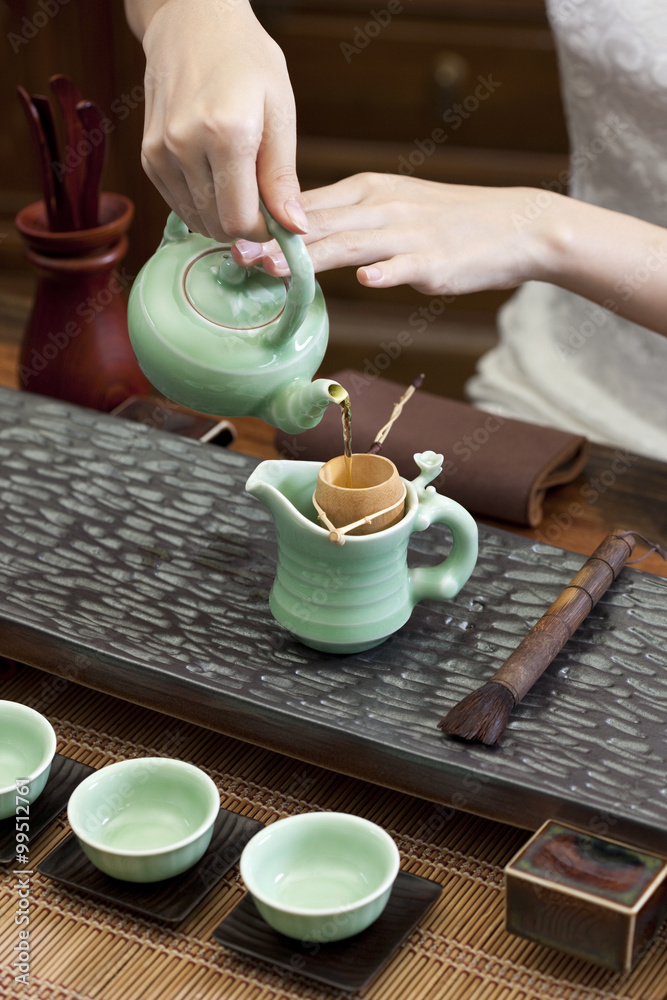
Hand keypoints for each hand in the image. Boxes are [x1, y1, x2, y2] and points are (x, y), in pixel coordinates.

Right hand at [130, 0, 307, 240]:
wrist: (193, 23)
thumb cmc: (245, 60)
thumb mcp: (279, 112)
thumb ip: (282, 176)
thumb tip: (294, 227)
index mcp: (226, 133)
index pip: (239, 220)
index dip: (263, 230)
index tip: (277, 219)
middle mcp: (185, 145)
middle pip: (217, 224)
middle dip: (244, 224)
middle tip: (261, 200)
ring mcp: (160, 152)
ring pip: (197, 218)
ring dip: (222, 214)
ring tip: (240, 181)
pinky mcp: (149, 156)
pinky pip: (179, 203)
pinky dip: (201, 203)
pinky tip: (216, 175)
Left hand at [232, 172, 562, 293]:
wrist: (513, 225)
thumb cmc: (448, 222)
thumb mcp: (392, 208)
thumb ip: (347, 221)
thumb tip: (299, 235)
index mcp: (367, 190)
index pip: (308, 204)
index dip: (268, 222)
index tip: (230, 238)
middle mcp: (382, 205)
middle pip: (319, 223)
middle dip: (274, 240)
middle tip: (234, 255)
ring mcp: (408, 232)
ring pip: (350, 243)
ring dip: (310, 257)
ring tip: (273, 269)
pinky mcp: (434, 259)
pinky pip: (404, 264)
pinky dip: (385, 270)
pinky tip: (365, 279)